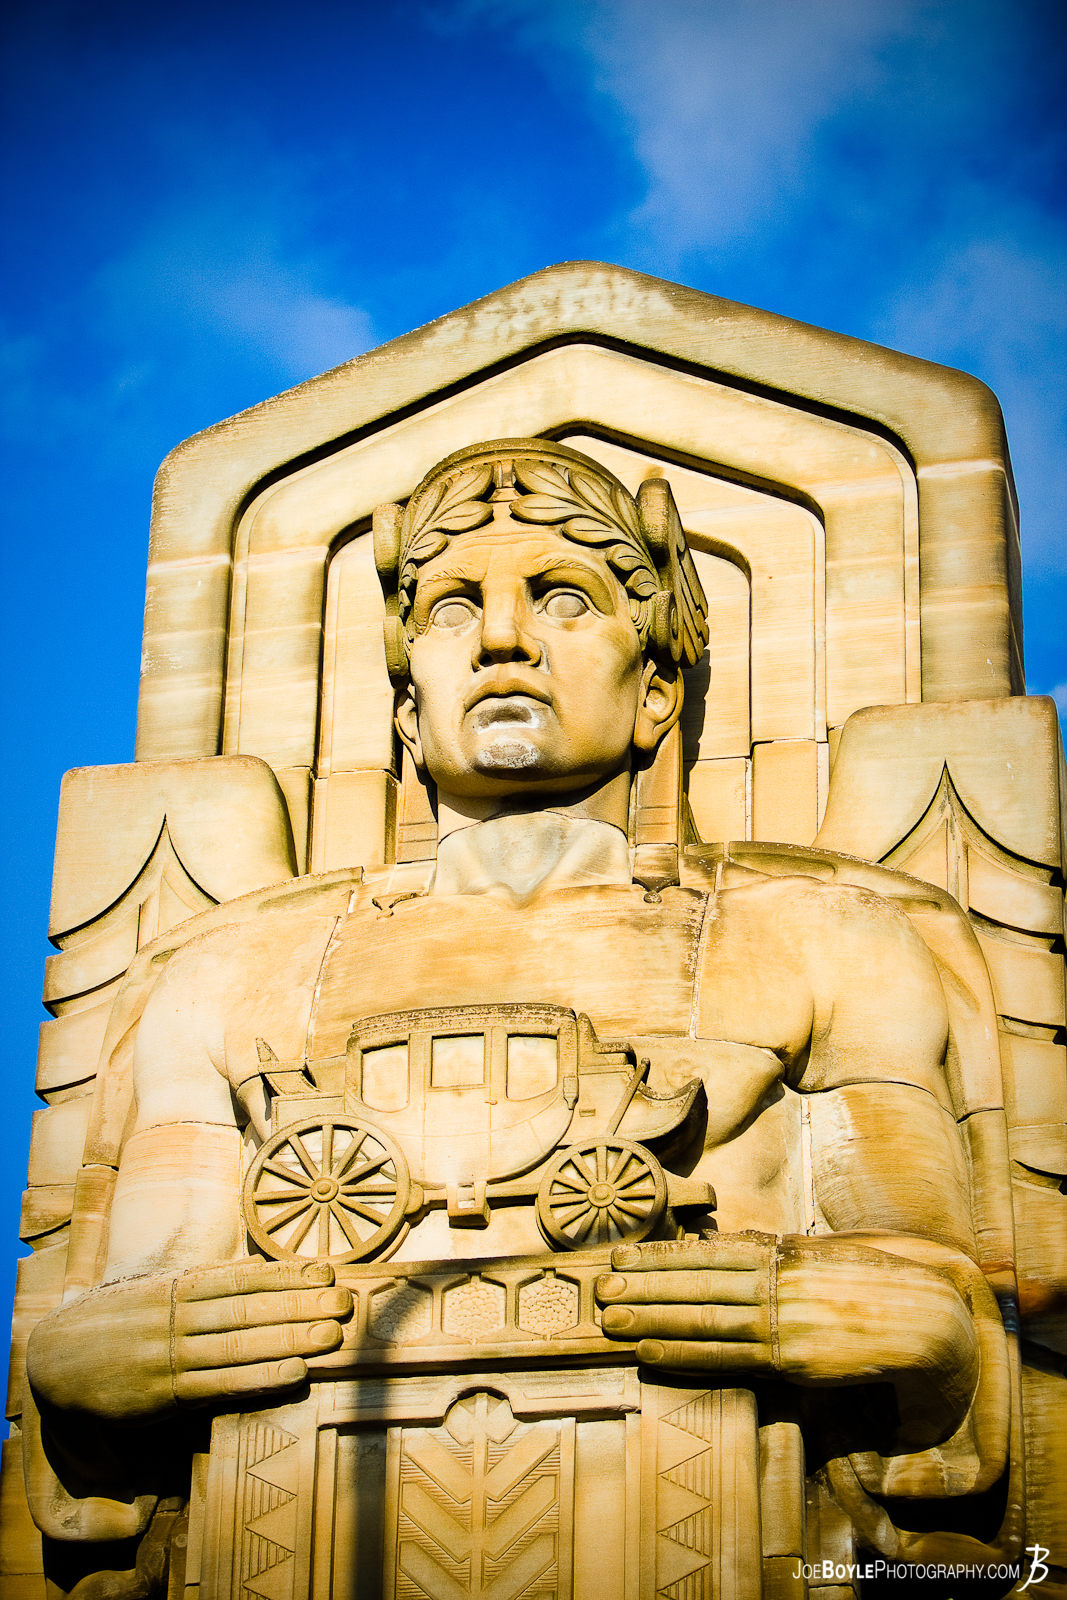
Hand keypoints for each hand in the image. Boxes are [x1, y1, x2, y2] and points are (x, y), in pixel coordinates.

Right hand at [27, 1259, 352, 1421]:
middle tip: (345, 1302)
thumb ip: (206, 1282)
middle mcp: (176, 1317)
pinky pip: (219, 1386)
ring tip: (332, 1336)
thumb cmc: (121, 1321)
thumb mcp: (158, 1290)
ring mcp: (170, 1356)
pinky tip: (294, 1374)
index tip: (325, 1271)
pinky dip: (259, 1379)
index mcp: (178, 1287)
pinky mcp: (165, 1395)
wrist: (56, 1359)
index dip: (286, 1275)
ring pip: (238, 1346)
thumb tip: (256, 1268)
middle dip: (300, 1305)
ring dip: (290, 1340)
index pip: (241, 1278)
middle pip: (248, 1309)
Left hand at [595, 1231, 979, 1444]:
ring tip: (610, 1320)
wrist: (925, 1325)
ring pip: (703, 1319)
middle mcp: (777, 1283)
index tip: (624, 1254)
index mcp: (782, 1255)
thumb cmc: (870, 1289)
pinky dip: (684, 1354)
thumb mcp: (821, 1257)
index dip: (662, 1255)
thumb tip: (730, 1241)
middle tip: (600, 1287)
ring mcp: (782, 1322)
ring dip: (651, 1320)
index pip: (710, 1252)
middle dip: (644, 1286)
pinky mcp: (790, 1361)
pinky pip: (727, 1358)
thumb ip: (775, 1253)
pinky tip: (650, 1352)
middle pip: (697, 1283)